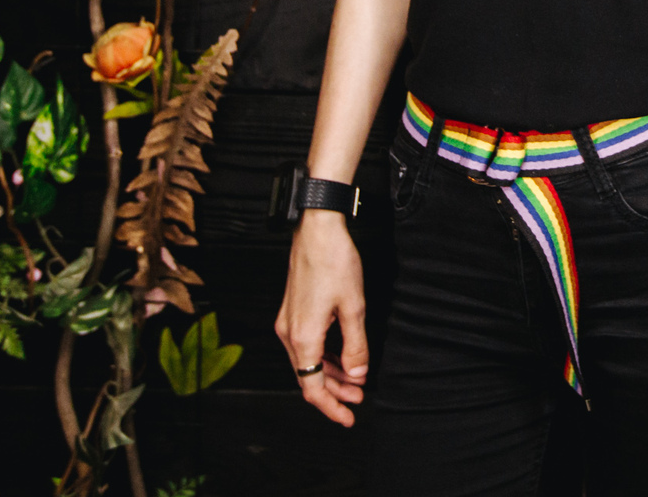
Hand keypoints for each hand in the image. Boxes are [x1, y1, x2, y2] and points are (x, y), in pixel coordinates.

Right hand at [273, 211, 368, 425]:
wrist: (316, 229)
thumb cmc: (335, 262)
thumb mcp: (354, 307)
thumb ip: (355, 345)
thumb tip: (357, 374)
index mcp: (302, 337)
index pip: (312, 386)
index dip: (331, 407)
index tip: (348, 417)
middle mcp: (288, 333)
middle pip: (308, 376)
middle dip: (334, 391)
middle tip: (359, 399)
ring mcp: (287, 322)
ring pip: (307, 360)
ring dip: (331, 373)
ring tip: (355, 381)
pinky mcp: (292, 311)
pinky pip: (306, 344)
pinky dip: (324, 355)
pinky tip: (342, 356)